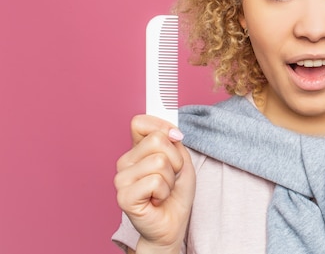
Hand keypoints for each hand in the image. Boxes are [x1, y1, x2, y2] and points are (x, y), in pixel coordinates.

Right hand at [114, 115, 195, 252]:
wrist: (173, 224)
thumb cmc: (175, 193)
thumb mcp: (181, 161)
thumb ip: (173, 142)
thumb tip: (170, 131)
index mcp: (136, 150)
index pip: (140, 122)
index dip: (162, 126)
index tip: (176, 138)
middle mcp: (125, 161)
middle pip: (157, 140)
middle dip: (175, 159)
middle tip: (170, 176)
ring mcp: (121, 179)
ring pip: (159, 161)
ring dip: (170, 178)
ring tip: (163, 190)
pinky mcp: (124, 196)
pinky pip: (155, 181)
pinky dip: (164, 191)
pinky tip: (157, 200)